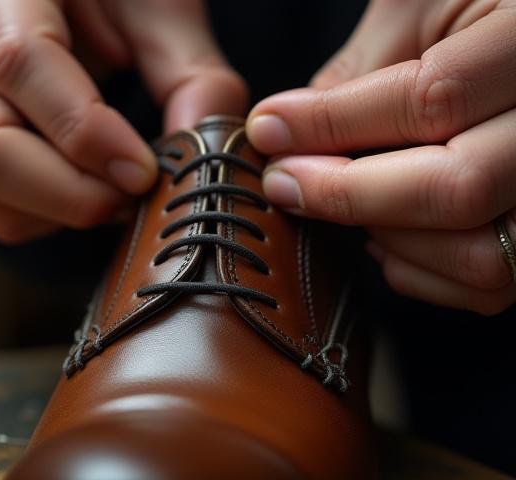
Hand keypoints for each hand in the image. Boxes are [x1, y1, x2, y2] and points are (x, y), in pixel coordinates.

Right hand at [0, 0, 247, 243]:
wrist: (60, 0)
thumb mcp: (160, 9)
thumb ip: (191, 73)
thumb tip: (203, 155)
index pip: (19, 61)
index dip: (84, 130)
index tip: (142, 171)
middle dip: (69, 193)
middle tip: (133, 191)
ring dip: (58, 209)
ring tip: (114, 188)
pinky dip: (45, 216)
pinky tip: (84, 184)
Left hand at [247, 0, 515, 314]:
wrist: (514, 39)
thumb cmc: (466, 13)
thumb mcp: (416, 12)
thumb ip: (360, 73)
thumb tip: (288, 136)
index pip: (433, 100)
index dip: (333, 123)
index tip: (268, 130)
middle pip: (457, 190)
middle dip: (346, 193)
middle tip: (285, 180)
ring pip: (479, 257)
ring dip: (385, 236)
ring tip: (335, 200)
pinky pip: (486, 284)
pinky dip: (416, 268)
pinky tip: (381, 230)